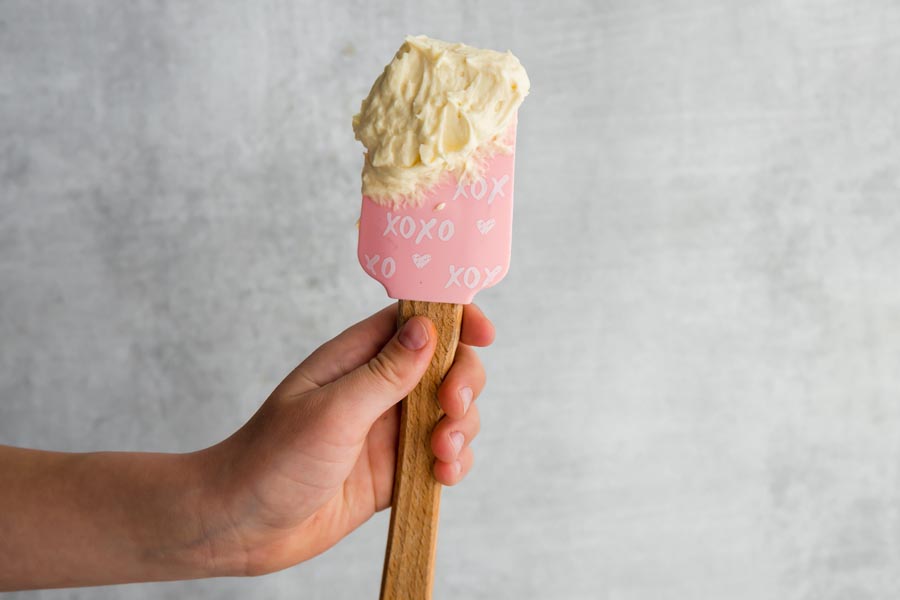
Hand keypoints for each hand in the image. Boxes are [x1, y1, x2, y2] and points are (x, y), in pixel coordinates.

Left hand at [195, 304, 494, 575]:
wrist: (243, 526)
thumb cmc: (271, 459)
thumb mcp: (332, 411)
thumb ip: (385, 373)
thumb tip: (428, 328)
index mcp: (357, 358)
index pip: (418, 320)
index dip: (456, 319)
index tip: (484, 333)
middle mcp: (378, 388)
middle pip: (447, 365)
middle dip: (463, 383)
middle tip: (450, 410)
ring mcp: (389, 429)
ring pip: (451, 412)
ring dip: (462, 428)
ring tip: (441, 454)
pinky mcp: (396, 469)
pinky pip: (442, 455)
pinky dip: (454, 462)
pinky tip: (442, 475)